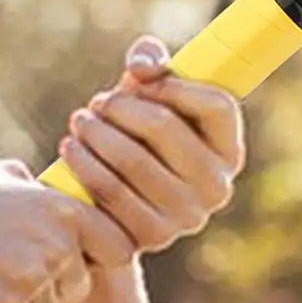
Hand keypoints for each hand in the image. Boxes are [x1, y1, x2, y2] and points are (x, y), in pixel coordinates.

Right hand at [0, 160, 134, 302]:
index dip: (101, 258)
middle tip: (21, 277)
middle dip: (58, 287)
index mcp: (64, 210)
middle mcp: (57, 244)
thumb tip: (60, 195)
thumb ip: (38, 187)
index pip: (118, 247)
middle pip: (80, 286)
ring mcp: (32, 278)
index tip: (80, 262)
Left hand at [54, 34, 246, 261]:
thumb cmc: (140, 139)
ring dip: (96, 133)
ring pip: (132, 159)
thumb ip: (151, 65)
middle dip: (122, 106)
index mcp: (230, 149)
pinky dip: (84, 165)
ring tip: (80, 122)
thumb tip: (141, 64)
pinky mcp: (151, 238)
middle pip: (166, 127)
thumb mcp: (150, 100)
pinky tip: (71, 149)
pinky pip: (110, 193)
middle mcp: (217, 187)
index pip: (217, 106)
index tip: (141, 78)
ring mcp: (187, 217)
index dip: (177, 85)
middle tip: (98, 102)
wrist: (118, 207)